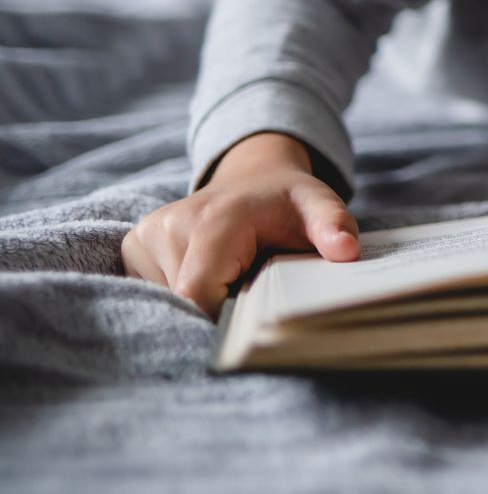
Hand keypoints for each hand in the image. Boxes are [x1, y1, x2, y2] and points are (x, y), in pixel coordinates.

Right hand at [120, 131, 359, 319]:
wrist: (254, 176)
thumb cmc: (288, 201)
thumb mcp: (319, 205)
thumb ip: (334, 226)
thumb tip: (347, 252)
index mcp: (215, 219)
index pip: (199, 292)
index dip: (222, 317)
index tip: (251, 317)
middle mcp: (170, 224)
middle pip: (183, 301)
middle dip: (216, 310)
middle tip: (248, 294)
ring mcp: (146, 234)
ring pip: (167, 300)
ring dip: (200, 302)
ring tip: (231, 278)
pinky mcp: (134, 246)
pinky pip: (153, 291)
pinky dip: (181, 295)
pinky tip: (210, 276)